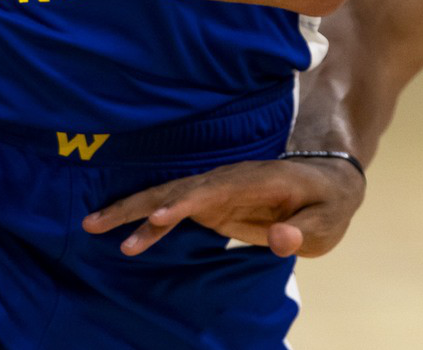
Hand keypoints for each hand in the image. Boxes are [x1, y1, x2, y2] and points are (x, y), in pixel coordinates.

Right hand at [81, 155, 365, 257]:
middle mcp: (228, 179)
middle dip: (138, 203)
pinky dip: (150, 227)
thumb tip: (281, 240)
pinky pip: (173, 214)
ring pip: (166, 197)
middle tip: (98, 219)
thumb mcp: (326, 222)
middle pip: (177, 188)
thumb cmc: (328, 203)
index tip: (157, 215)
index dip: (185, 200)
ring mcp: (216, 190)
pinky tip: (127, 243)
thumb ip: (304, 230)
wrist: (329, 186)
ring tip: (93, 226)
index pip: (214, 188)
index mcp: (257, 180)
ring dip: (132, 211)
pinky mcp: (211, 205)